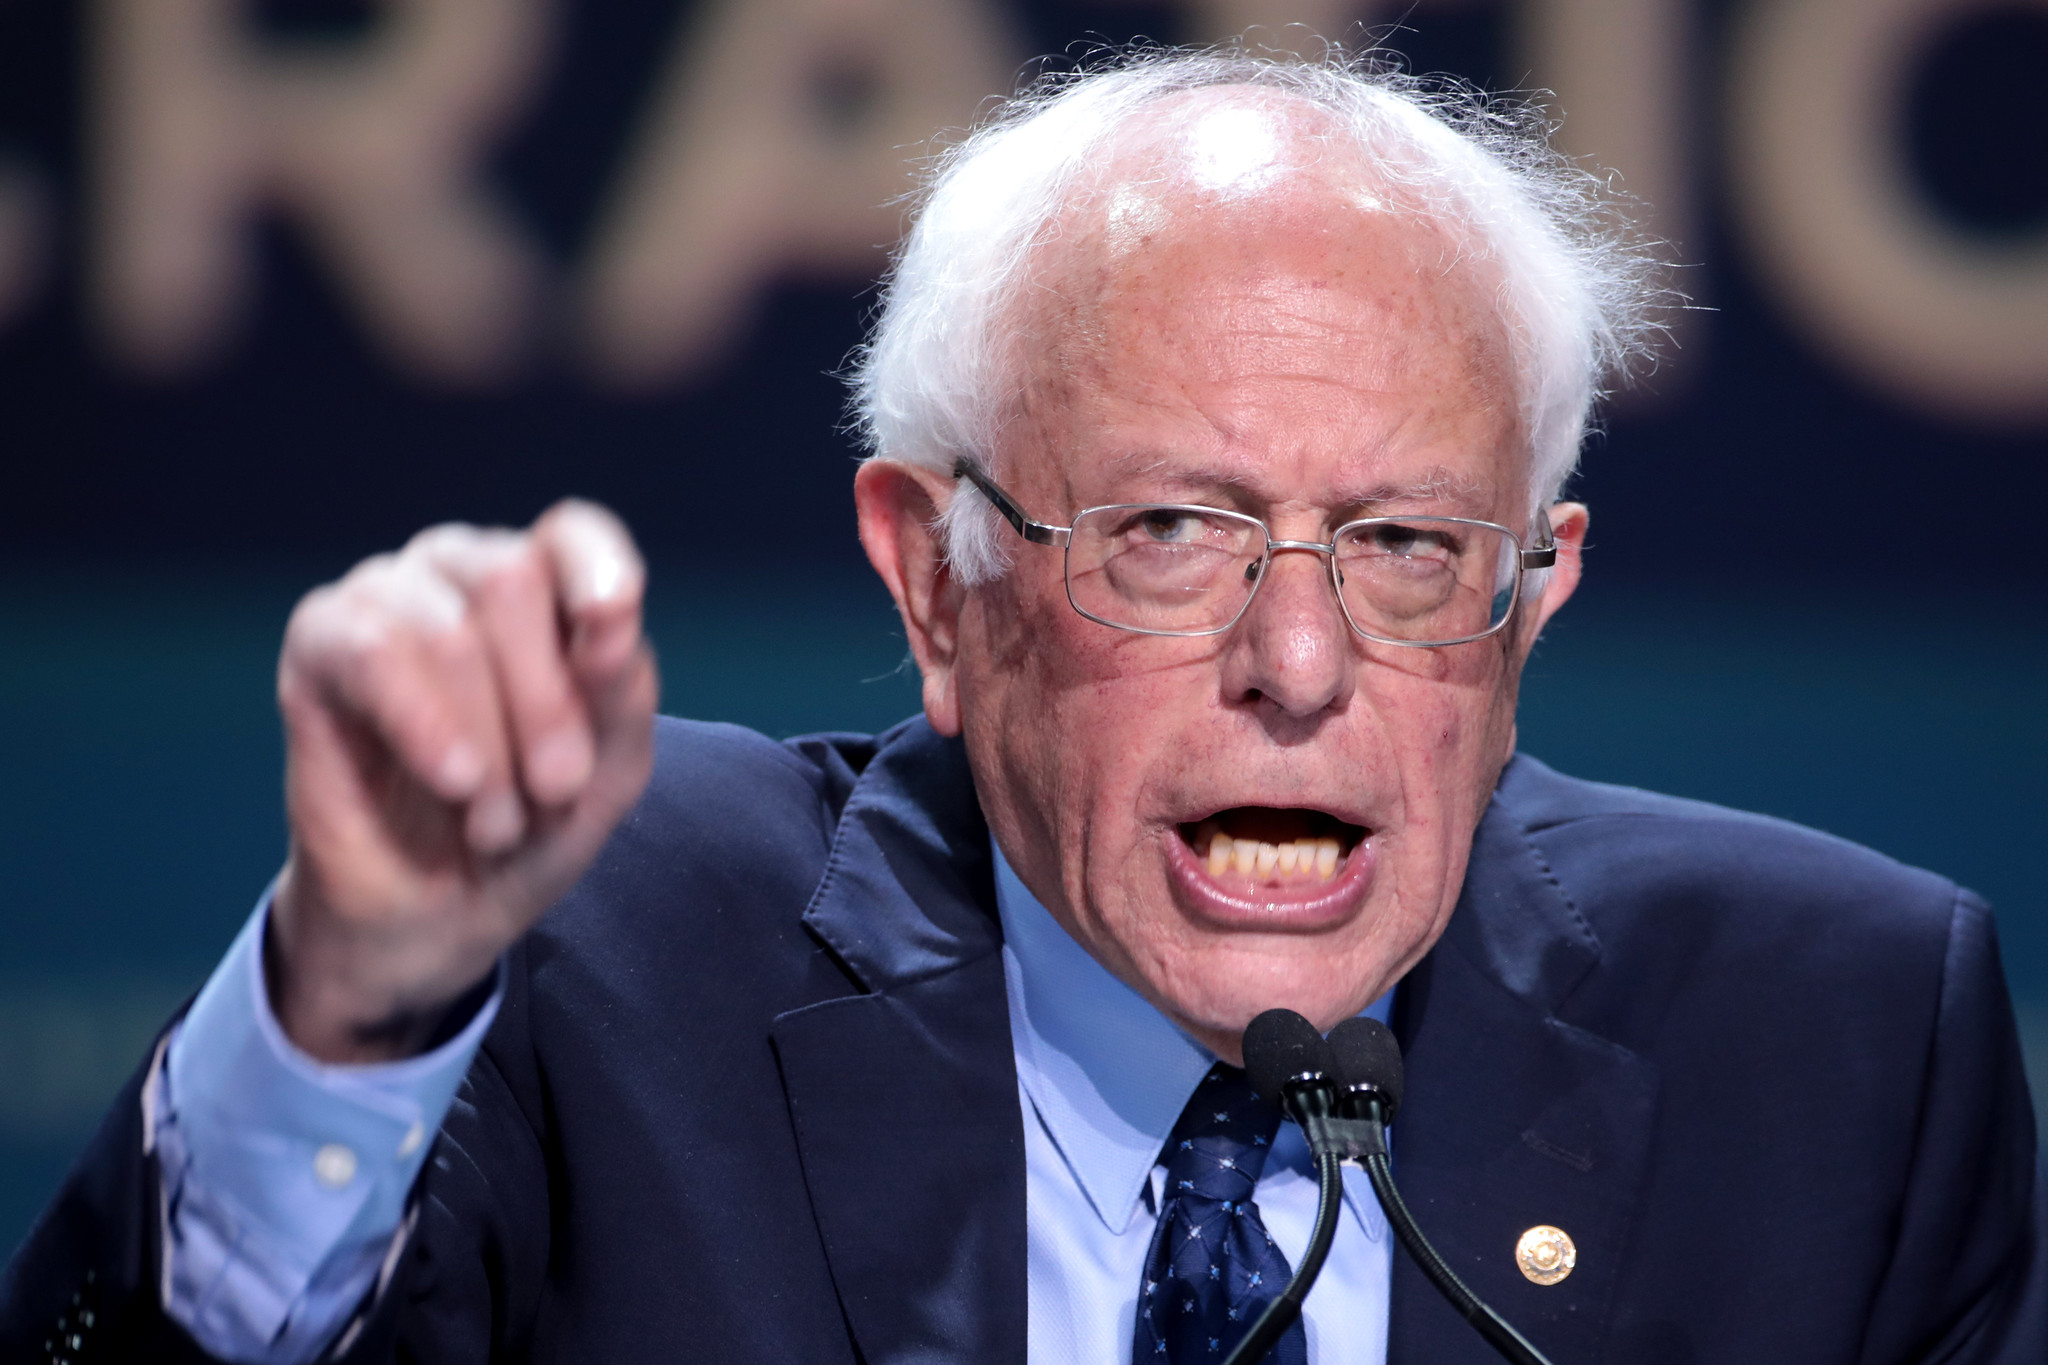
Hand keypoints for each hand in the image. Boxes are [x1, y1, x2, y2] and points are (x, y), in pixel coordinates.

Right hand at [269, 501, 657, 1061]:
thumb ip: (622, 690)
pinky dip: (427, 727)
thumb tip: (613, 619)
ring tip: (497, 822)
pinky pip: (373, 655)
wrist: (438, 915)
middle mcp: (458, 569)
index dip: (598, 568)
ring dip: (489, 745)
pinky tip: (454, 782)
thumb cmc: (531, 824)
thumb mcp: (608, 770)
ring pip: (447, 630)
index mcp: (543, 584)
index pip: (572, 533)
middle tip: (555, 793)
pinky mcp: (318, 643)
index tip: (613, 621)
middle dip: (545, 705)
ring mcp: (383, 595)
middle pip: (512, 581)